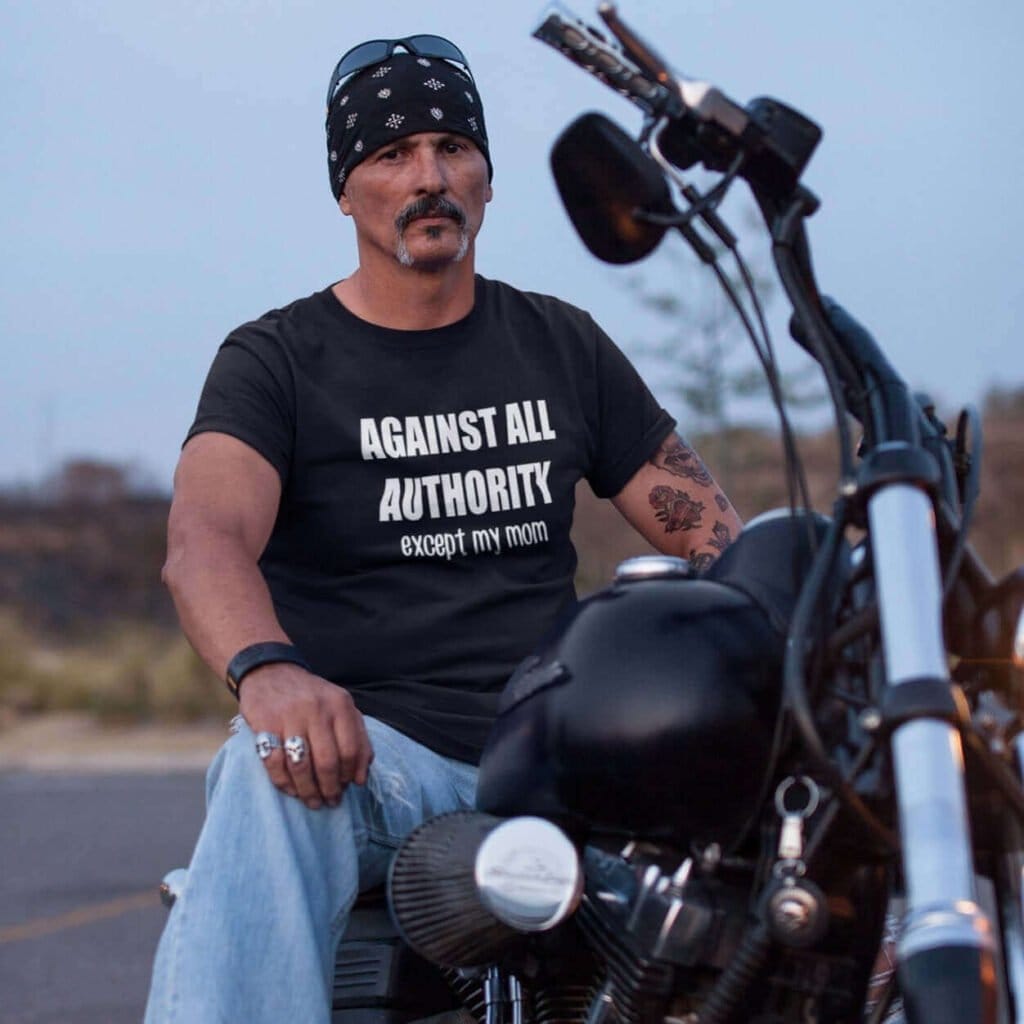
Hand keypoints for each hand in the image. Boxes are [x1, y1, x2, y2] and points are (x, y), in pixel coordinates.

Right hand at [239, 663, 373, 809]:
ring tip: (312, 801)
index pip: (351, 749)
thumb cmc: (312, 697)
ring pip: (301, 765)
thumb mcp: (341, 706)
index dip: (351, 774)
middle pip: (327, 761)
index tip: (348, 788)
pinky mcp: (265, 724)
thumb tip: (362, 777)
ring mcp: (290, 716)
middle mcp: (317, 709)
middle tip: (330, 801)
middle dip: (330, 788)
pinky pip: (274, 762)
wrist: (271, 672)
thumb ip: (357, 737)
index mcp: (340, 704)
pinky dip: (284, 782)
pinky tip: (291, 790)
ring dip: (308, 790)